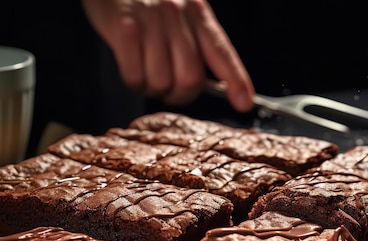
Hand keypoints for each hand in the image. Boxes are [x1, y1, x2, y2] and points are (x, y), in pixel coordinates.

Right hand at [81, 0, 254, 111]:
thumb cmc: (146, 3)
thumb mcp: (180, 14)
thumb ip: (196, 46)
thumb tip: (208, 86)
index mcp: (197, 12)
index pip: (221, 51)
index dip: (236, 80)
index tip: (243, 103)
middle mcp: (177, 13)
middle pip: (190, 78)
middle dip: (179, 94)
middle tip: (168, 88)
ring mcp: (150, 19)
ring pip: (161, 81)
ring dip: (151, 87)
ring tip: (145, 71)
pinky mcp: (123, 26)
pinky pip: (134, 75)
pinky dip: (132, 80)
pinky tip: (130, 65)